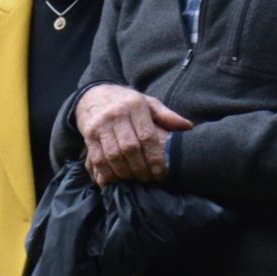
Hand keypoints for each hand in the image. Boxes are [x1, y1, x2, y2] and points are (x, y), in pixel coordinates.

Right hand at [74, 85, 190, 186]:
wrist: (93, 95)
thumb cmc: (126, 102)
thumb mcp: (147, 102)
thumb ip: (166, 115)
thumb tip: (188, 127)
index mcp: (135, 106)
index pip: (146, 136)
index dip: (153, 156)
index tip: (159, 172)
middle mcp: (116, 114)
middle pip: (129, 148)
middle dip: (139, 167)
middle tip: (146, 179)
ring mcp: (100, 125)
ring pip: (112, 155)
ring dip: (123, 172)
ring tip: (132, 181)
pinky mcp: (88, 135)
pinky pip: (97, 158)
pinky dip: (105, 172)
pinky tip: (113, 180)